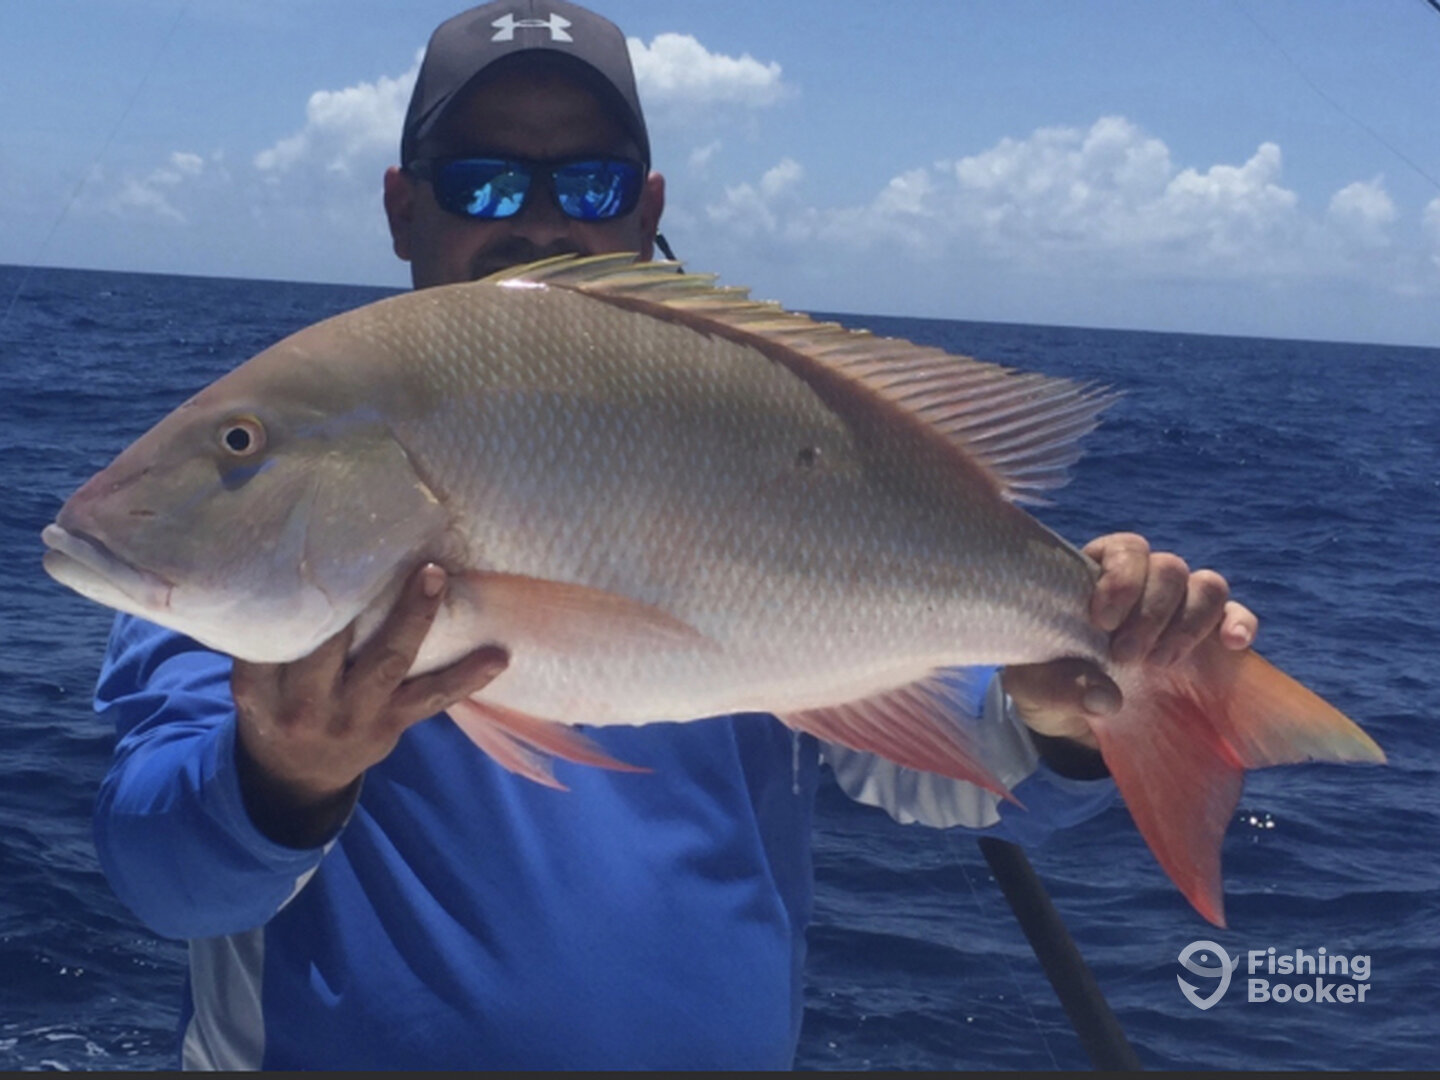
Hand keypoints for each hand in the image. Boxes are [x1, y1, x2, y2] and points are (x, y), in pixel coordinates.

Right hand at [232, 562, 508, 846]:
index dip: (298, 593)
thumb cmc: (275, 706)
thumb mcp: (254, 681)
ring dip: (416, 617)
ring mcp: (354, 716)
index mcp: (260, 689)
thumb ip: (271, 639)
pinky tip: (498, 656)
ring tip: (437, 578)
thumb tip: (292, 568)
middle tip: (380, 547)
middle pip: (332, 644)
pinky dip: (467, 677)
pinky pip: (432, 699)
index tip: (320, 547)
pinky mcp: (391, 724)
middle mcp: (306, 704)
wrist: (295, 777)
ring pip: (388, 662)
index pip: (277, 635)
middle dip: (359, 595)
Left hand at [1001, 533, 1257, 754]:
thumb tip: (1104, 696)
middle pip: (1168, 567)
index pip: (1123, 549)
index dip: (1121, 578)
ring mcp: (1178, 611)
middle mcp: (1143, 586)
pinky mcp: (1206, 643)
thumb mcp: (1030, 688)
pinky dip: (1239, 623)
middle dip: (1152, 612)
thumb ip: (1054, 686)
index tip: (1102, 621)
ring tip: (1162, 663)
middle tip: (1127, 657)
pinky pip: (1236, 616)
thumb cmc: (1046, 687)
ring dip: (1190, 621)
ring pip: (1206, 585)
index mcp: (1095, 577)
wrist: (1075, 724)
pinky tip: (1232, 644)